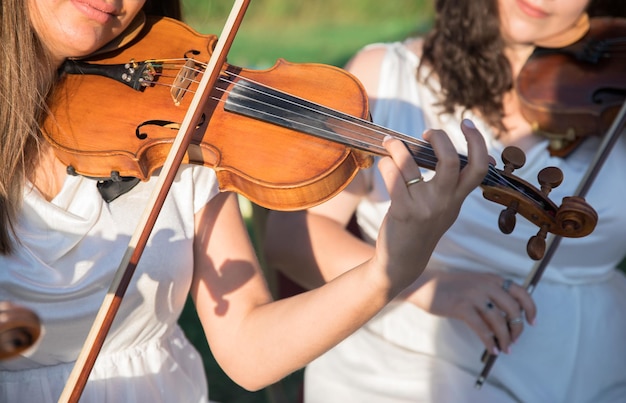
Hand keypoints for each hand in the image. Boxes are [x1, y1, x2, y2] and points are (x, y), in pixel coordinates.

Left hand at [372, 119, 488, 295]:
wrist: (402, 262)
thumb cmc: (422, 230)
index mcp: (458, 199)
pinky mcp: (402, 211)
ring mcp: (424, 207)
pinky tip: (383, 163)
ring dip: (398, 147)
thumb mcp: (446, 210)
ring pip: (411, 165)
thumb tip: (476, 157)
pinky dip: (386, 163)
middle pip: (452, 162)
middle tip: (428, 133)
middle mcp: (445, 203)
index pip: (479, 168)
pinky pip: (393, 176)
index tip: (466, 123)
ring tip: (391, 142)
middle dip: (440, 138)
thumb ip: (456, 186)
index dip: (477, 141)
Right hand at [408, 270, 536, 354]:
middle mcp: (486, 285)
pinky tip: (491, 349)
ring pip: (499, 321)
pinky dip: (489, 342)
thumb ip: (491, 295)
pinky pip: (482, 329)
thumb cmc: (449, 288)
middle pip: (513, 309)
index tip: (532, 322)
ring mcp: (474, 296)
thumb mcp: (474, 285)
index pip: (521, 292)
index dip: (531, 308)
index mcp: (492, 279)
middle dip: (517, 328)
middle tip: (514, 340)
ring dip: (505, 339)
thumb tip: (508, 319)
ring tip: (505, 349)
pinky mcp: (462, 308)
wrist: (425, 285)